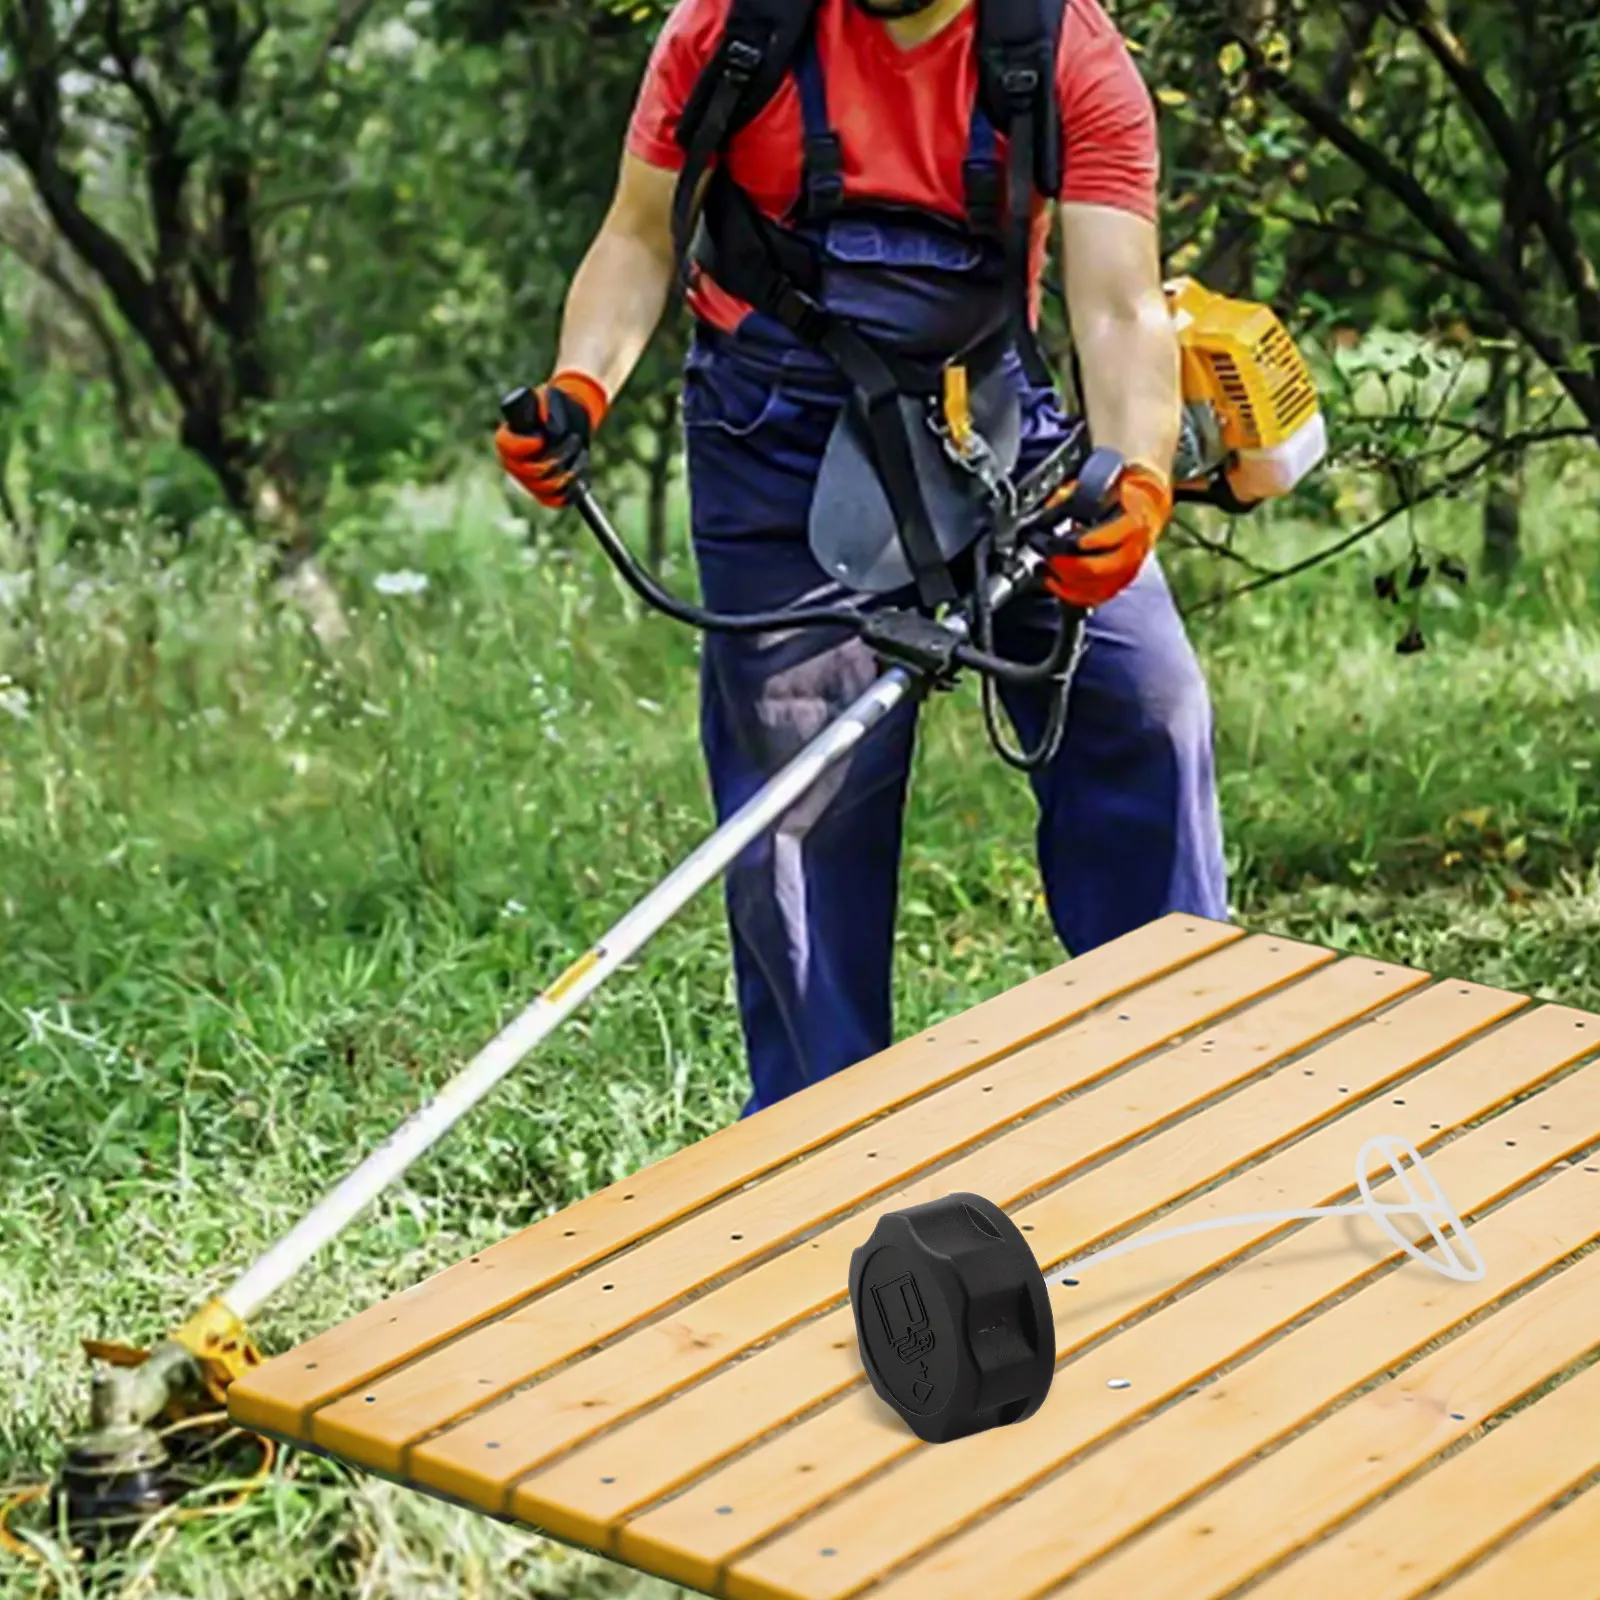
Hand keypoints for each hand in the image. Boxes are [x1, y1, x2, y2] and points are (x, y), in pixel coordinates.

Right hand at [494, 371, 609, 506]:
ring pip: (547, 487)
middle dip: (559, 456)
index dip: (525, 446)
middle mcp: (514, 464)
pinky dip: (571, 491)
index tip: (542, 438)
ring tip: (582, 453)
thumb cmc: (557, 407)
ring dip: (570, 472)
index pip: (508, 448)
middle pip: (532, 472)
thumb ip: (547, 406)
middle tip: (575, 439)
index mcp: (508, 440)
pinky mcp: (545, 492)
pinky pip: (555, 501)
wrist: (572, 421)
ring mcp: (529, 481)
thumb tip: (552, 430)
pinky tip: (581, 475)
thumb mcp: (551, 397)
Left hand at [1040, 462, 1172, 608]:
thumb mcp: (1101, 482)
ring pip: (1099, 587)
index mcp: (1135, 520)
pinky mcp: (1120, 581)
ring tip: (1048, 570)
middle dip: (1070, 565)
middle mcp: (1136, 548)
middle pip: (1102, 568)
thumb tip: (1048, 509)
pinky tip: (1056, 584)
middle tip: (1049, 556)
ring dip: (1069, 582)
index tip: (1064, 541)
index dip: (1088, 541)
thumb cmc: (1121, 491)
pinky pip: (1098, 596)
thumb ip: (1073, 494)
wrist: (1146, 502)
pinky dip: (1074, 595)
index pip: (1114, 536)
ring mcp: (1130, 567)